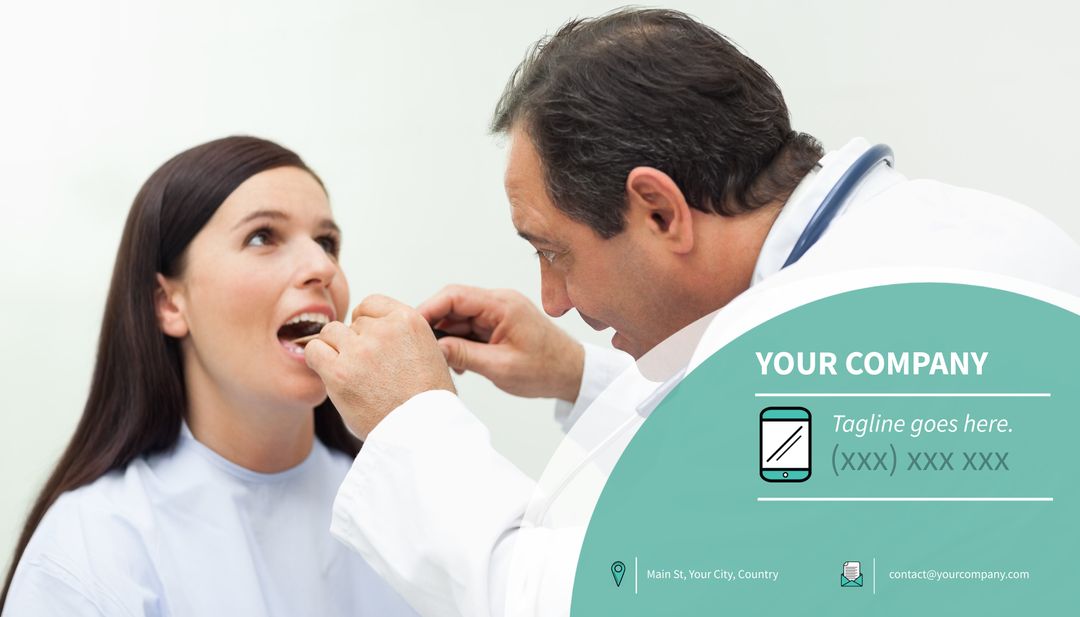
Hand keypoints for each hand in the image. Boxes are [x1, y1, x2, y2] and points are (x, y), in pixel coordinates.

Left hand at [305, 294, 455, 439]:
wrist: (423, 430)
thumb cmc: (427, 401)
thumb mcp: (428, 352)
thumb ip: (400, 336)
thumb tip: (371, 332)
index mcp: (409, 320)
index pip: (371, 304)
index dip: (367, 323)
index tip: (370, 341)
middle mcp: (384, 330)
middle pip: (352, 322)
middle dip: (355, 342)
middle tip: (365, 368)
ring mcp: (360, 349)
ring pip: (331, 332)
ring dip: (335, 349)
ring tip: (349, 373)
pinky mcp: (340, 372)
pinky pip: (314, 351)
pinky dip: (318, 360)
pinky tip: (331, 375)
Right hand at [418, 285, 583, 401]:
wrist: (572, 373)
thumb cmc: (546, 369)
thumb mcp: (501, 367)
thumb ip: (465, 355)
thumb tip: (433, 349)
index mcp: (502, 305)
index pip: (454, 295)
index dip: (428, 309)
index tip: (410, 327)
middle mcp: (498, 303)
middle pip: (452, 305)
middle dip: (433, 326)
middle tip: (419, 348)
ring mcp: (497, 313)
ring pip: (458, 318)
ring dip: (445, 338)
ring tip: (440, 362)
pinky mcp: (496, 325)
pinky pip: (468, 328)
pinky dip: (457, 343)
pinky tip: (456, 363)